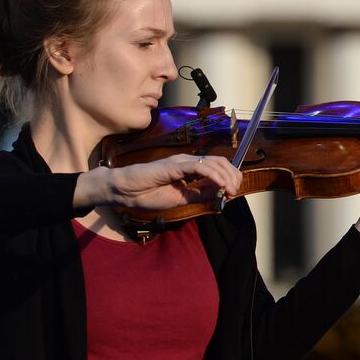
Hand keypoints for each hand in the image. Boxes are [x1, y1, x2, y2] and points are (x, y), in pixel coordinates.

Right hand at [75, 154, 241, 210]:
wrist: (125, 191)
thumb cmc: (148, 194)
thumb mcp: (181, 198)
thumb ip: (199, 193)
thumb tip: (220, 192)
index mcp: (190, 169)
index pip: (217, 168)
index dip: (230, 178)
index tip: (232, 193)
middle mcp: (188, 162)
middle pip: (220, 162)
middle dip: (232, 176)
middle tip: (234, 192)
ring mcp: (181, 162)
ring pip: (213, 163)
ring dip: (226, 177)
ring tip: (230, 190)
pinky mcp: (174, 165)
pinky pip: (199, 167)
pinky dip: (213, 175)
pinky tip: (220, 185)